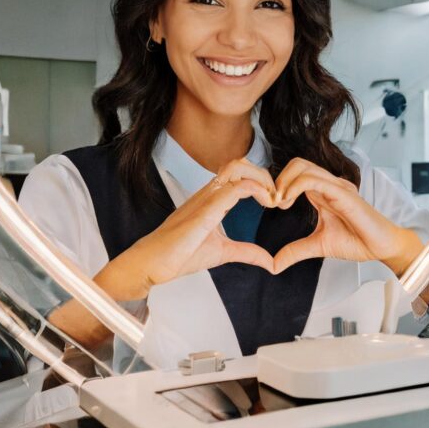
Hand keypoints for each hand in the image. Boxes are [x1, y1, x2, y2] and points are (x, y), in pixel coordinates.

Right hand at [108, 158, 277, 298]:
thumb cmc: (180, 255)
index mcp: (211, 199)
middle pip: (239, 163)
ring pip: (236, 167)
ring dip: (260, 179)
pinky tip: (264, 203)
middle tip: (277, 198)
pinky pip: (232, 189)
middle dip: (263, 175)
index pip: (238, 174)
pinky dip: (254, 190)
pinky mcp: (204, 211)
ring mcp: (205, 199)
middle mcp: (208, 193)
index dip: (260, 181)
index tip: (273, 202)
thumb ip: (246, 253)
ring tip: (271, 200)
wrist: (152, 264)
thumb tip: (270, 262)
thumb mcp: (223, 253)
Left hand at [271, 158, 422, 275]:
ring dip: (284, 182)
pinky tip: (288, 202)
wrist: (381, 248)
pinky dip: (295, 186)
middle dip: (279, 179)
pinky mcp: (342, 192)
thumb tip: (274, 265)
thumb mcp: (318, 246)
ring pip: (302, 166)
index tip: (271, 205)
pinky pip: (314, 180)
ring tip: (280, 203)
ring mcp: (336, 186)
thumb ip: (296, 251)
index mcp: (322, 192)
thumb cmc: (357, 241)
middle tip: (273, 202)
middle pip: (297, 163)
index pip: (296, 173)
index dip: (279, 185)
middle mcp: (329, 184)